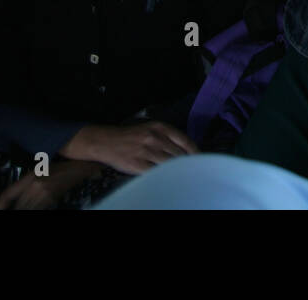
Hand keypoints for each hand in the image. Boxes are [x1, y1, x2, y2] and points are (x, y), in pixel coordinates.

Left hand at [0, 160, 101, 209]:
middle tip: (9, 210)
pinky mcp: (52, 200)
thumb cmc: (60, 165)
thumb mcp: (40, 169)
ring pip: (27, 210)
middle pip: (17, 206)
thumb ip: (27, 181)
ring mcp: (45, 195)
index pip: (7, 194)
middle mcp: (35, 187)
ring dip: (22, 210)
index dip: (0, 205)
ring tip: (20, 209)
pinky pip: (38, 210)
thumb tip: (13, 196)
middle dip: (12, 210)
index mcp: (30, 177)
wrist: (80, 167)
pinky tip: (31, 208)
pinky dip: (32, 210)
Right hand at [60, 121, 198, 174]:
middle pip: (178, 154)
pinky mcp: (138, 164)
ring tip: (184, 177)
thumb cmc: (131, 136)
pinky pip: (156, 173)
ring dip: (178, 171)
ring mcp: (146, 152)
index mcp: (160, 127)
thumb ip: (168, 136)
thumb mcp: (150, 129)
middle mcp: (155, 138)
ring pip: (169, 164)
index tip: (201, 159)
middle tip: (195, 171)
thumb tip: (187, 150)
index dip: (195, 152)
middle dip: (188, 163)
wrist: (106, 141)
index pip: (185, 140)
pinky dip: (164, 177)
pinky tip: (168, 180)